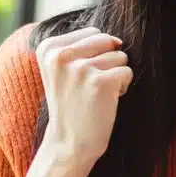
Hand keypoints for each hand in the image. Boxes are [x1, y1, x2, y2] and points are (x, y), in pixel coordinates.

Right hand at [20, 27, 131, 176]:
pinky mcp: (100, 82)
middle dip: (107, 62)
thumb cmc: (72, 103)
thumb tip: (117, 39)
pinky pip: (127, 72)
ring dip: (115, 76)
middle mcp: (60, 55)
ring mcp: (80, 68)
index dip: (95, 55)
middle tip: (90, 86)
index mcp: (48, 47)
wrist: (69, 143)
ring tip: (96, 94)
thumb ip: (81, 45)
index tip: (78, 78)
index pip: (92, 32)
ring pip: (120, 56)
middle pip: (107, 40)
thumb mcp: (62, 69)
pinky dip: (123, 87)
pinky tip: (106, 101)